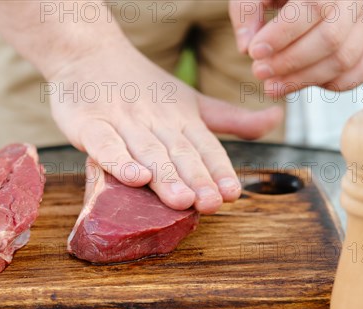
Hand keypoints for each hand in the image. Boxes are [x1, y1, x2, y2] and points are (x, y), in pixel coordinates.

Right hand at [49, 42, 282, 213]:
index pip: (204, 146)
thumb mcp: (190, 101)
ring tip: (181, 200)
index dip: (218, 170)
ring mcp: (121, 122)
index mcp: (180, 117)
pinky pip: (105, 145)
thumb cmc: (141, 85)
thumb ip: (229, 118)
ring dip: (165, 176)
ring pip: (147, 151)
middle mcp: (155, 120)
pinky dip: (119, 161)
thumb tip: (275, 119)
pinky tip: (135, 177)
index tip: (231, 194)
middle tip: (210, 203)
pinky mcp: (88, 125)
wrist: (87, 52)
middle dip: (196, 178)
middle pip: (178, 152)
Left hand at [229, 0, 362, 94]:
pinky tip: (304, 82)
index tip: (255, 52)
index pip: (312, 8)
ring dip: (303, 80)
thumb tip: (246, 47)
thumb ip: (247, 11)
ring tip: (273, 85)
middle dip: (289, 62)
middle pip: (330, 39)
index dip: (281, 36)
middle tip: (259, 72)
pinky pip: (362, 71)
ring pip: (344, 59)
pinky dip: (333, 84)